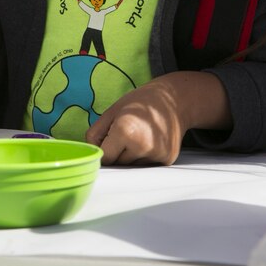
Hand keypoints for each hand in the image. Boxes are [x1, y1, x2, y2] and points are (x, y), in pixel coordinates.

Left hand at [86, 70, 231, 165]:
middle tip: (128, 132)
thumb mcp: (112, 111)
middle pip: (119, 163)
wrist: (173, 100)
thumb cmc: (140, 103)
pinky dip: (144, 156)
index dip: (104, 148)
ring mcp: (157, 154)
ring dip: (131, 155)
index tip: (109, 138)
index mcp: (125, 131)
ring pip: (132, 166)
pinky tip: (151, 139)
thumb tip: (92, 156)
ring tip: (141, 134)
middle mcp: (143, 146)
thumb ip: (95, 134)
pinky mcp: (168, 160)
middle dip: (118, 152)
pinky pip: (146, 165)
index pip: (105, 157)